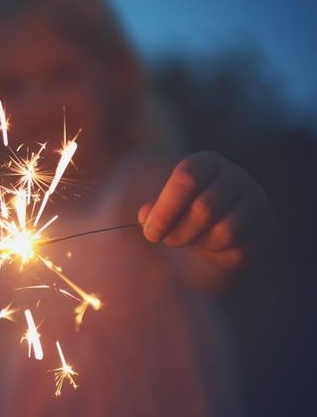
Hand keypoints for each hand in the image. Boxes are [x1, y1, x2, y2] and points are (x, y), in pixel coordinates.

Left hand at [138, 151, 275, 271]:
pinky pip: (241, 247)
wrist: (210, 240)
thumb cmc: (180, 218)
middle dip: (180, 232)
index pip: (187, 177)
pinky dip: (220, 253)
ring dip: (200, 243)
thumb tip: (147, 216)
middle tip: (170, 241)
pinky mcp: (268, 224)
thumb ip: (153, 213)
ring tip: (192, 241)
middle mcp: (236, 175)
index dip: (166, 209)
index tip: (151, 233)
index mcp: (206, 163)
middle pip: (205, 208)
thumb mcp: (163, 212)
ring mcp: (257, 199)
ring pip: (225, 231)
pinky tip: (213, 247)